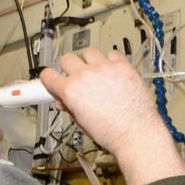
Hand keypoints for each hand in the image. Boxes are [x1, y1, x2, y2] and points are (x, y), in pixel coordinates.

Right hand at [39, 48, 184, 184]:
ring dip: (89, 60)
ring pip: (89, 51)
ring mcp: (105, 68)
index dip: (48, 78)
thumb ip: (70, 107)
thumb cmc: (111, 133)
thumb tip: (64, 102)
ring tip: (95, 70)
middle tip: (75, 76)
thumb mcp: (82, 122)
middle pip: (67, 59)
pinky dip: (111, 60)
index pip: (48, 75)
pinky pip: (112, 54)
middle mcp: (85, 75)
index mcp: (71, 90)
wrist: (136, 133)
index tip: (52, 79)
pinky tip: (113, 70)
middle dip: (69, 68)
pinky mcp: (123, 66)